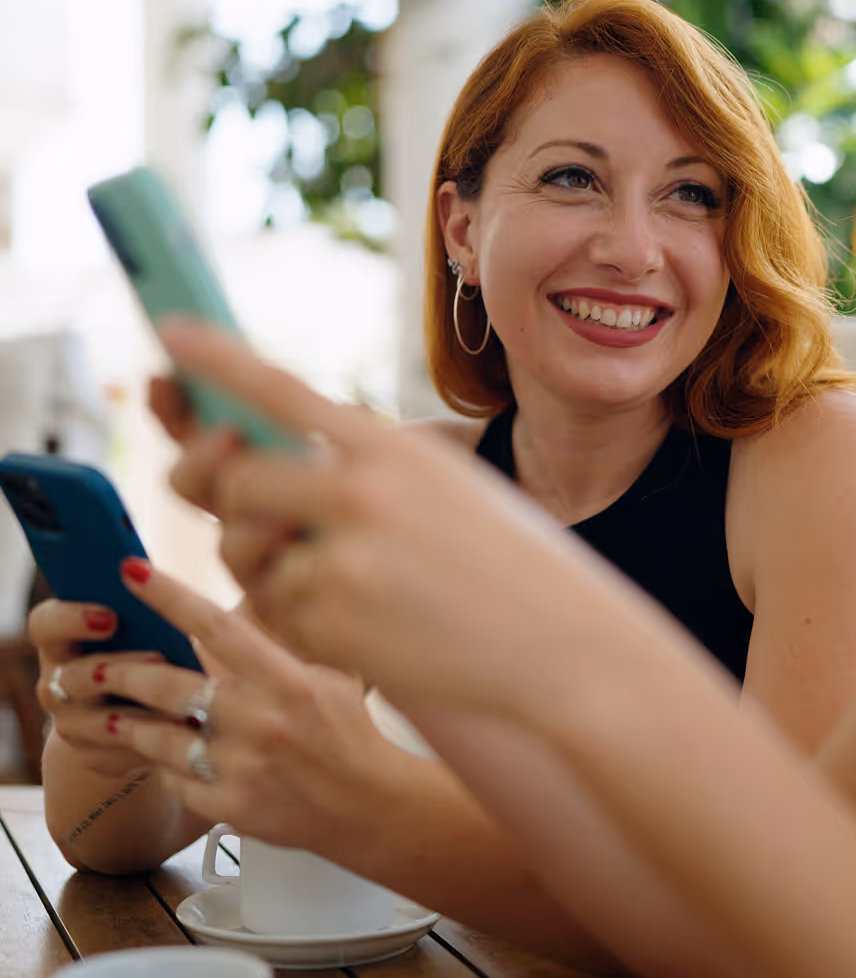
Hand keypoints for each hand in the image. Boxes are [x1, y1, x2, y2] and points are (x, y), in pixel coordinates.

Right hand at [28, 598, 172, 776]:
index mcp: (65, 638)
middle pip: (70, 676)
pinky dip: (152, 743)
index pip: (46, 623)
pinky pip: (116, 753)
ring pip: (96, 720)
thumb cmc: (161, 647)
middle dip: (119, 667)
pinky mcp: (92, 755)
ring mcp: (71, 721)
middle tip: (161, 659)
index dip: (71, 619)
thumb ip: (165, 603)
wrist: (154, 708)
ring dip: (141, 711)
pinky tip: (183, 732)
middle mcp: (59, 680)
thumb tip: (195, 572)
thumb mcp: (162, 622)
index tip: (111, 617)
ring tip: (184, 701)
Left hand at [100, 563, 405, 847]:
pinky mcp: (229, 808)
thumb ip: (281, 644)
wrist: (369, 803)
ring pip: (157, 738)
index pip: (217, 627)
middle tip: (94, 665)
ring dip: (128, 724)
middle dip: (120, 672)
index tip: (132, 572)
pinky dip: (166, 765)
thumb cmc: (350, 729)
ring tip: (110, 715)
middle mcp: (260, 721)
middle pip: (167, 686)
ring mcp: (241, 767)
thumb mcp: (329, 673)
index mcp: (287, 679)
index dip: (170, 596)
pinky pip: (176, 780)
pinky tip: (166, 756)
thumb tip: (237, 606)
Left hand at [157, 319, 654, 720]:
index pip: (281, 388)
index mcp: (392, 447)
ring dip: (271, 563)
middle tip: (269, 520)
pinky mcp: (332, 626)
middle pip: (237, 480)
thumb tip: (281, 469)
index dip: (217, 358)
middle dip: (239, 502)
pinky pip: (277, 612)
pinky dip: (303, 618)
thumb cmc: (515, 563)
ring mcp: (342, 560)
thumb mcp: (454, 487)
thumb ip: (374, 469)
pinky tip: (367, 623)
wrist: (564, 645)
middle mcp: (358, 492)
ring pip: (247, 552)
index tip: (170, 332)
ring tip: (340, 578)